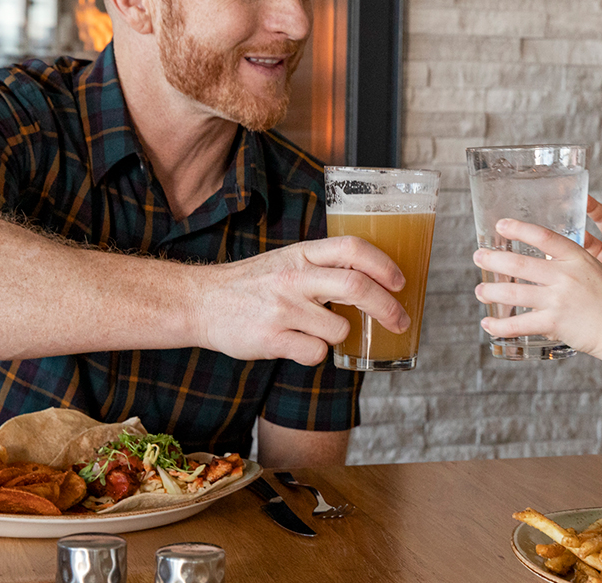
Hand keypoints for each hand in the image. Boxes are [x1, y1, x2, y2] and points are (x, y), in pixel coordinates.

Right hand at [194, 236, 408, 365]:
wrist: (201, 303)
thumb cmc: (252, 285)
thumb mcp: (287, 261)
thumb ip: (323, 267)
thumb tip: (375, 282)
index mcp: (301, 253)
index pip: (352, 248)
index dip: (384, 264)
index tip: (400, 282)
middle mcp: (294, 277)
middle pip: (357, 287)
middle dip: (388, 308)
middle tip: (401, 321)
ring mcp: (283, 308)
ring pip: (340, 330)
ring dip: (338, 336)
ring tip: (312, 330)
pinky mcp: (272, 338)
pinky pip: (316, 353)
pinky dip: (313, 354)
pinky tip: (294, 344)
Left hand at [473, 218, 601, 355]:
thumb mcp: (594, 269)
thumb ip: (568, 264)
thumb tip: (542, 260)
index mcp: (577, 257)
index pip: (543, 237)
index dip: (519, 228)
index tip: (500, 225)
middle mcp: (565, 276)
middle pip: (520, 264)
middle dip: (493, 260)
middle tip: (478, 256)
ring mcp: (559, 300)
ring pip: (513, 294)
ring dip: (490, 292)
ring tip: (479, 290)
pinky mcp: (555, 323)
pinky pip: (519, 324)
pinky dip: (499, 326)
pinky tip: (488, 324)